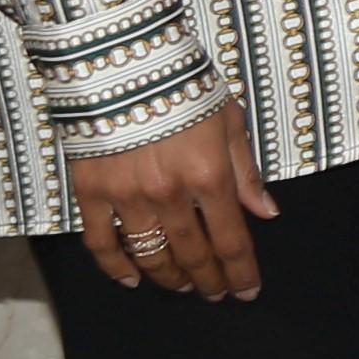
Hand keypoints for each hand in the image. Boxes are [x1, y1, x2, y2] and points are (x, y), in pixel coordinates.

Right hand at [71, 101, 278, 298]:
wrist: (122, 64)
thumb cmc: (184, 87)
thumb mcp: (229, 122)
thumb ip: (246, 172)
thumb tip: (266, 212)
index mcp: (210, 177)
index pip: (232, 241)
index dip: (242, 272)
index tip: (247, 291)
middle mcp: (170, 195)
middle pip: (194, 254)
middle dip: (209, 280)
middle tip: (215, 294)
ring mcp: (128, 197)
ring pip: (151, 255)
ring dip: (170, 277)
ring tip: (183, 285)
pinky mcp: (91, 193)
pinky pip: (102, 242)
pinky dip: (116, 266)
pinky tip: (131, 279)